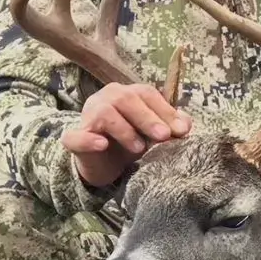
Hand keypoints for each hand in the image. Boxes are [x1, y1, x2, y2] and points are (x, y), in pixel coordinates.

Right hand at [63, 82, 191, 187]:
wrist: (102, 165)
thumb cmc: (129, 142)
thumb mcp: (151, 134)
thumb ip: (169, 125)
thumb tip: (186, 124)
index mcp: (126, 94)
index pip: (146, 94)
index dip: (165, 110)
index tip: (182, 130)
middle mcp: (105, 99)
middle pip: (126, 99)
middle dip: (148, 118)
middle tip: (164, 136)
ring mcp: (87, 117)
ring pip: (104, 113)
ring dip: (124, 130)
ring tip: (139, 148)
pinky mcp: (74, 139)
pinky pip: (76, 136)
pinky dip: (89, 139)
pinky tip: (102, 144)